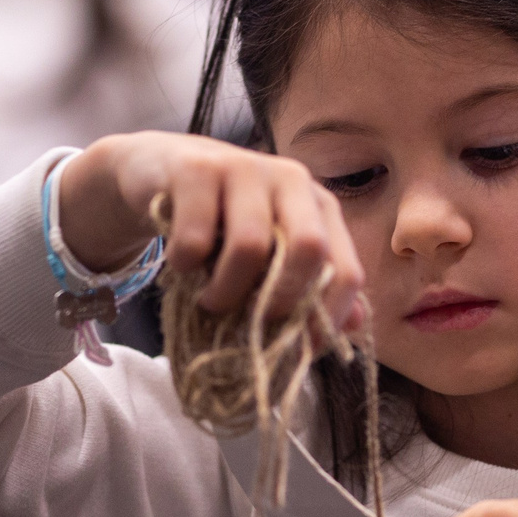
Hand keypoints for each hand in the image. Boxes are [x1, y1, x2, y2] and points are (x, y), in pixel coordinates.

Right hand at [59, 132, 366, 326]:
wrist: (162, 168)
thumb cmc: (224, 218)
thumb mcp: (272, 249)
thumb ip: (313, 284)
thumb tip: (355, 326)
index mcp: (319, 204)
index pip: (345, 269)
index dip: (328, 317)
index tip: (300, 349)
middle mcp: (290, 180)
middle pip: (309, 249)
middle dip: (281, 300)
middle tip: (252, 325)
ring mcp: (243, 167)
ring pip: (249, 246)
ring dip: (226, 291)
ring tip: (209, 302)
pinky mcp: (195, 168)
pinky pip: (195, 236)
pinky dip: (185, 265)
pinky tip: (180, 266)